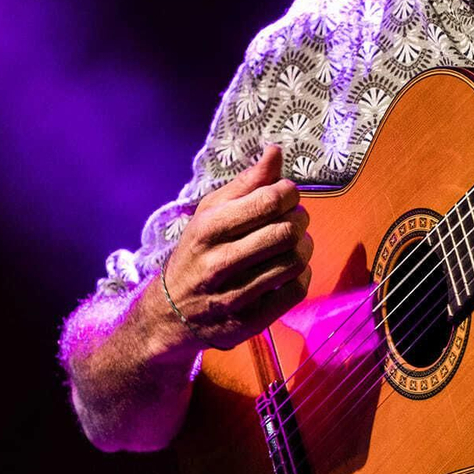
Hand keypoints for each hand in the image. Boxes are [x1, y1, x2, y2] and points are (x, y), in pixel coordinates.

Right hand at [158, 144, 313, 351]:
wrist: (169, 314)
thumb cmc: (197, 252)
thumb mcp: (211, 212)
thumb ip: (246, 182)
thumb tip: (276, 151)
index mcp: (208, 228)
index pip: (269, 200)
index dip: (289, 193)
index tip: (286, 195)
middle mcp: (218, 263)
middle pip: (286, 231)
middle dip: (300, 220)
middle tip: (294, 220)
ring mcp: (233, 296)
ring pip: (294, 261)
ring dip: (304, 247)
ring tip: (294, 243)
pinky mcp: (248, 322)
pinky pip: (295, 291)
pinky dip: (301, 275)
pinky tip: (290, 270)